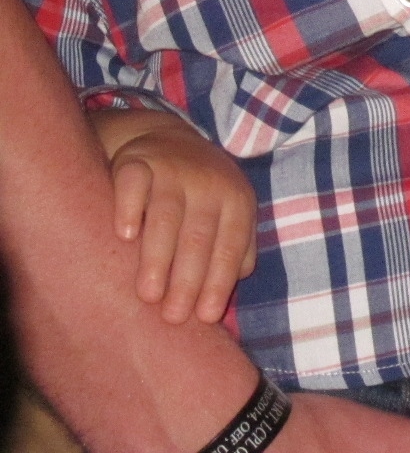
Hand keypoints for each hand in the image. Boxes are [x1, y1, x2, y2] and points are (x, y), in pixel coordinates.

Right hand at [90, 110, 257, 324]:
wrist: (166, 140)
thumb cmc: (201, 193)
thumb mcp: (230, 213)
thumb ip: (236, 248)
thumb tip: (234, 287)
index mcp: (235, 200)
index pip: (230, 246)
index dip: (218, 282)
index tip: (205, 317)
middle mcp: (208, 183)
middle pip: (199, 236)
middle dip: (188, 279)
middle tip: (173, 316)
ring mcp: (172, 170)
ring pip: (167, 216)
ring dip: (158, 257)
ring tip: (148, 295)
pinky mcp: (137, 162)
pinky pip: (134, 185)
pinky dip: (130, 209)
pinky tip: (124, 236)